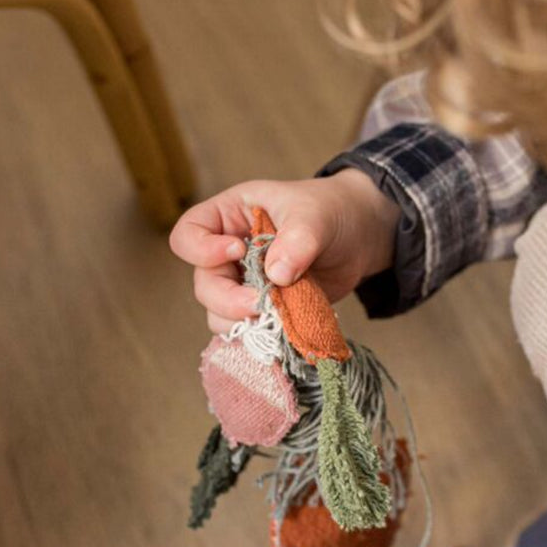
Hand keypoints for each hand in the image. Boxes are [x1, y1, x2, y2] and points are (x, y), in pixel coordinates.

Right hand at [168, 170, 399, 333]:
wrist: (358, 238)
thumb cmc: (330, 211)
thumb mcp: (315, 216)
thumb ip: (297, 240)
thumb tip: (276, 276)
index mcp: (227, 216)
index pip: (187, 235)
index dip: (202, 250)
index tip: (239, 251)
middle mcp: (227, 253)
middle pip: (204, 284)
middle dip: (228, 299)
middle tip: (261, 302)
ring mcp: (244, 283)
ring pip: (220, 313)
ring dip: (242, 321)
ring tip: (276, 316)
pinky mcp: (263, 308)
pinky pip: (247, 329)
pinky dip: (260, 334)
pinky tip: (281, 330)